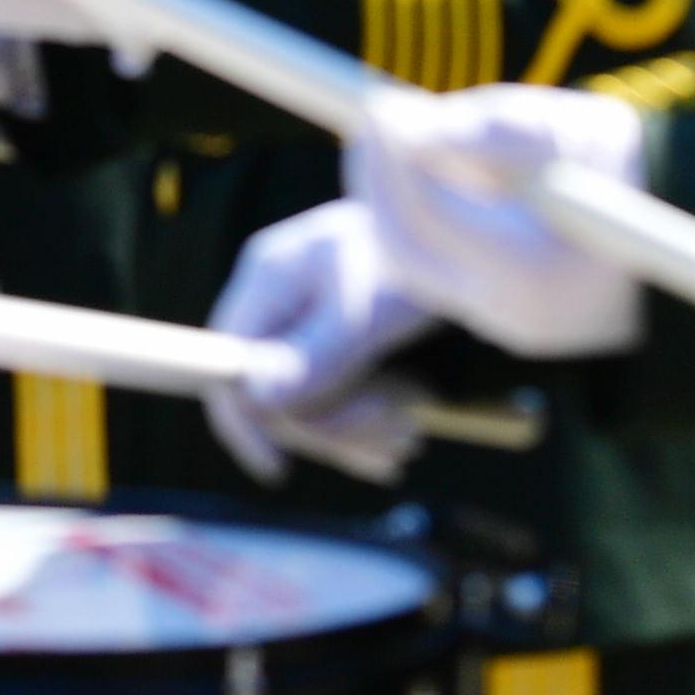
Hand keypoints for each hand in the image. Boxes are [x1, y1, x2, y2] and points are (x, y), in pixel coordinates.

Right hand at [203, 202, 438, 483]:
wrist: (467, 226)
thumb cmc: (420, 258)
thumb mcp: (374, 311)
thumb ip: (316, 353)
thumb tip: (257, 397)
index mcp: (269, 278)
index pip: (226, 362)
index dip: (244, 419)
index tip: (278, 467)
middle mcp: (276, 297)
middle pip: (272, 389)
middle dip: (329, 427)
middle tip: (400, 442)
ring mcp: (302, 316)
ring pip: (305, 398)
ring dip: (355, 429)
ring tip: (410, 438)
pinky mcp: (331, 334)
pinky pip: (331, 391)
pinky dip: (365, 418)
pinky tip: (405, 428)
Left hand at [351, 84, 650, 359]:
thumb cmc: (641, 169)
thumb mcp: (577, 129)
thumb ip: (493, 128)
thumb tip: (403, 125)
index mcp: (536, 271)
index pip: (428, 216)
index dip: (392, 159)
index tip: (381, 106)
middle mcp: (514, 313)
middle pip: (404, 250)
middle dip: (378, 181)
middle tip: (376, 121)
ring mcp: (508, 325)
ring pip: (415, 266)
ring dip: (395, 199)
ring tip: (402, 140)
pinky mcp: (507, 322)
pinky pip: (440, 274)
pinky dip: (423, 223)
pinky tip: (431, 176)